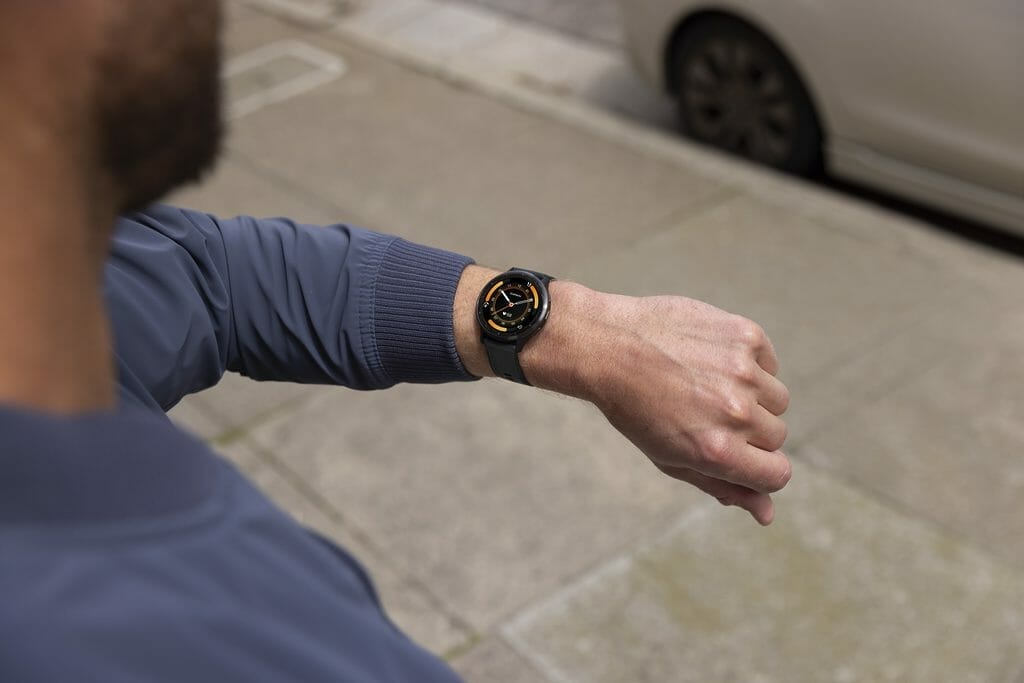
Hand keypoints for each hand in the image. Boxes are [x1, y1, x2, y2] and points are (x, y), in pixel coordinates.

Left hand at [523, 284, 790, 524]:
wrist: (607, 345)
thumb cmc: (635, 409)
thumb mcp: (670, 459)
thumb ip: (722, 486)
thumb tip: (767, 515)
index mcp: (718, 451)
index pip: (777, 475)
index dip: (760, 469)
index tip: (738, 455)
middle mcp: (737, 413)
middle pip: (777, 436)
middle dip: (749, 431)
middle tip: (704, 412)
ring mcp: (744, 372)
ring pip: (777, 399)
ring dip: (752, 396)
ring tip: (706, 384)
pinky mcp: (746, 335)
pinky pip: (768, 363)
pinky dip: (748, 363)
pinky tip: (709, 358)